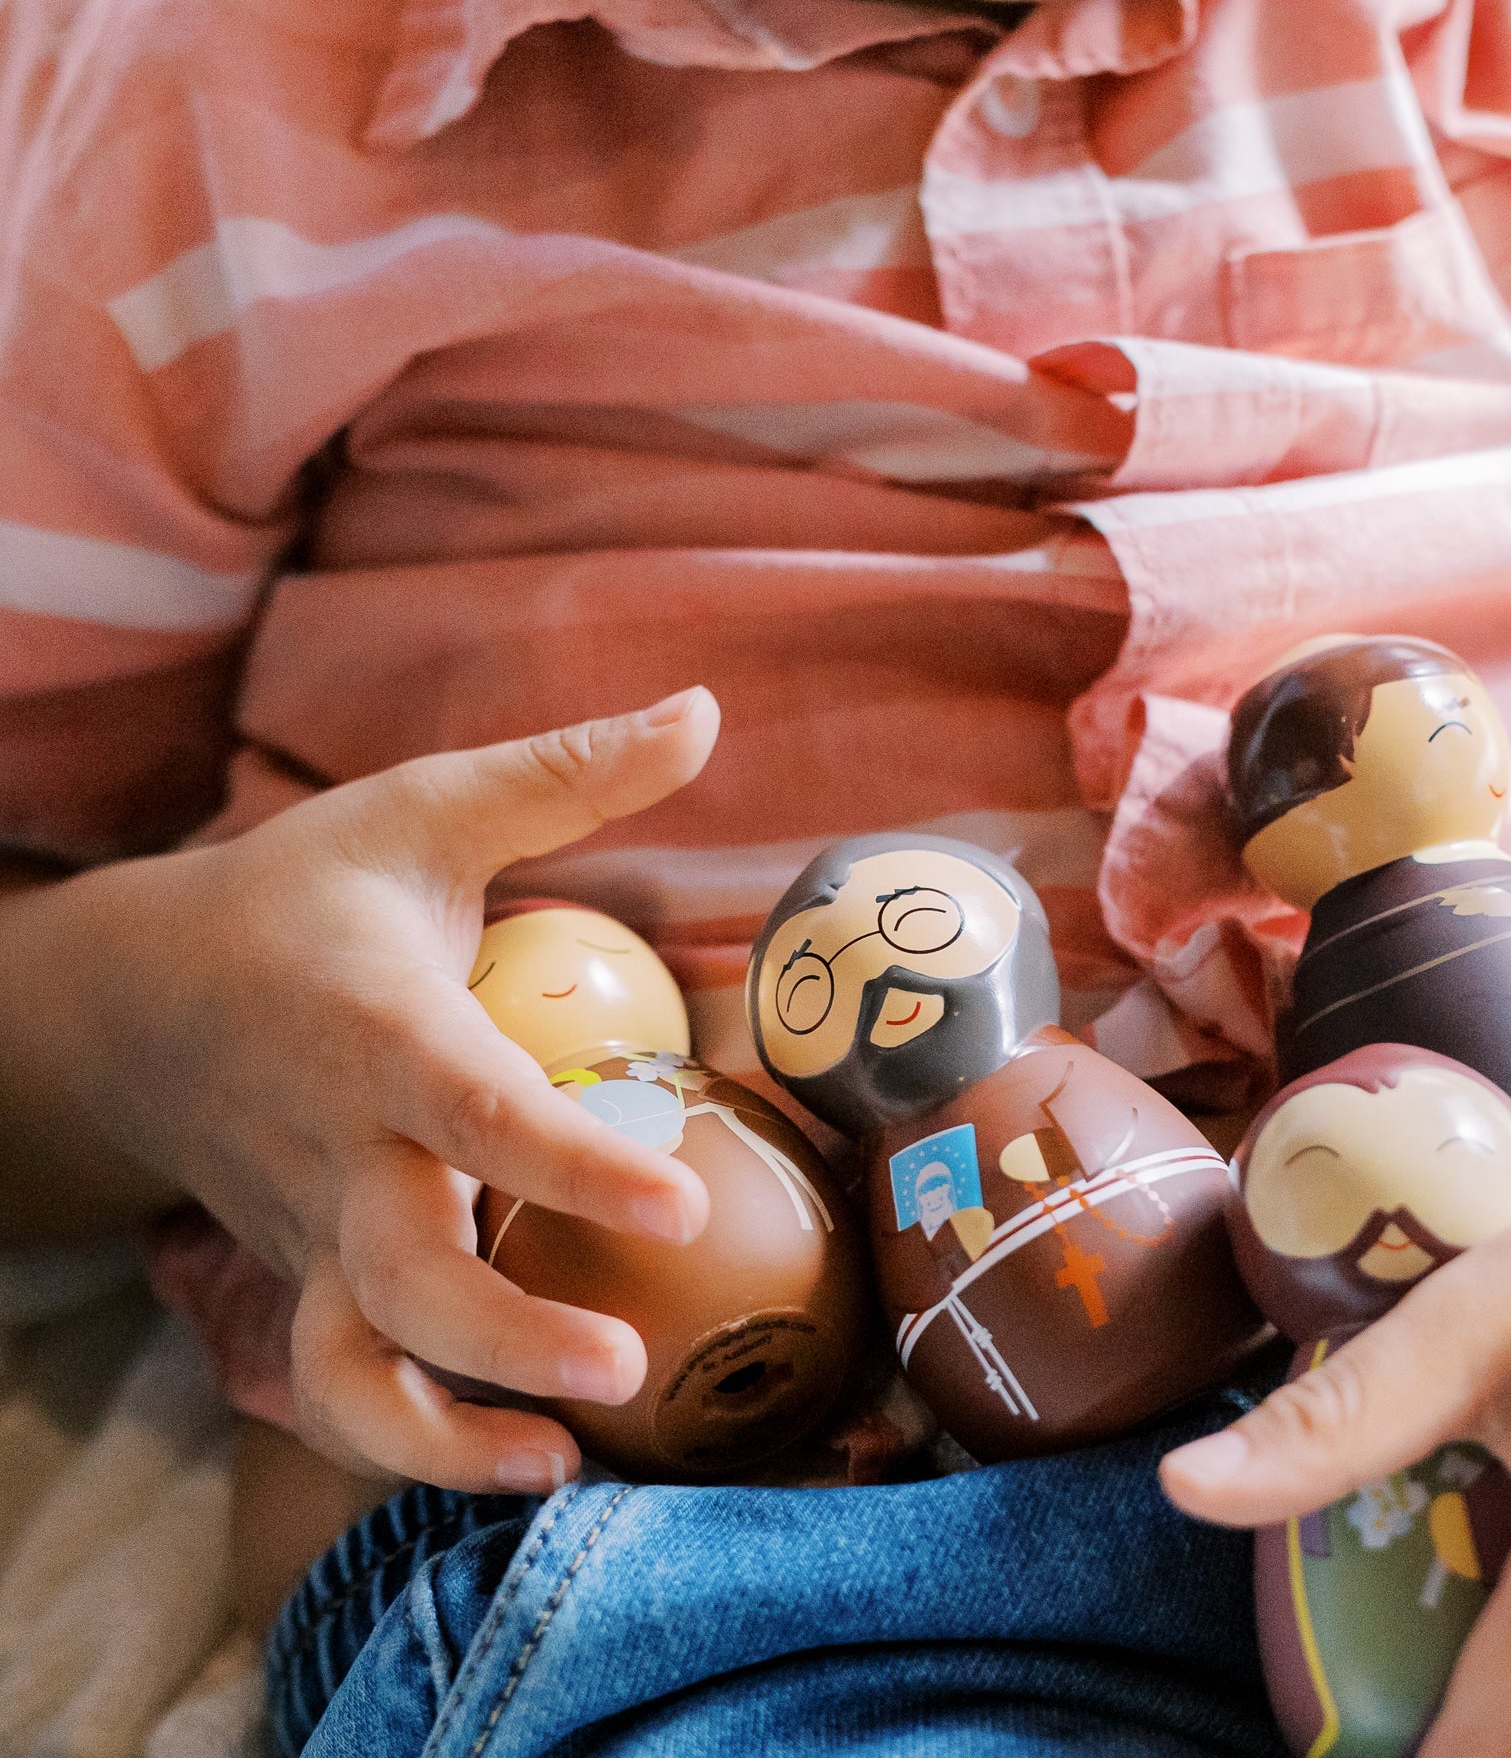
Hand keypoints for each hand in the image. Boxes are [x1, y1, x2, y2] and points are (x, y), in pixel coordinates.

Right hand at [24, 688, 721, 1492]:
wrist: (144, 997)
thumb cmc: (309, 891)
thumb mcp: (428, 809)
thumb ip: (569, 771)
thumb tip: (706, 709)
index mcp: (377, 1023)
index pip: (472, 1103)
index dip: (570, 1162)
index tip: (677, 1199)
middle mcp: (336, 1146)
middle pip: (403, 1271)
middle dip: (509, 1336)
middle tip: (632, 1367)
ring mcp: (310, 1228)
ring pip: (348, 1364)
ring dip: (444, 1433)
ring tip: (571, 1460)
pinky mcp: (302, 1278)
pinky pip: (338, 1385)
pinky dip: (410, 1443)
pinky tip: (525, 1459)